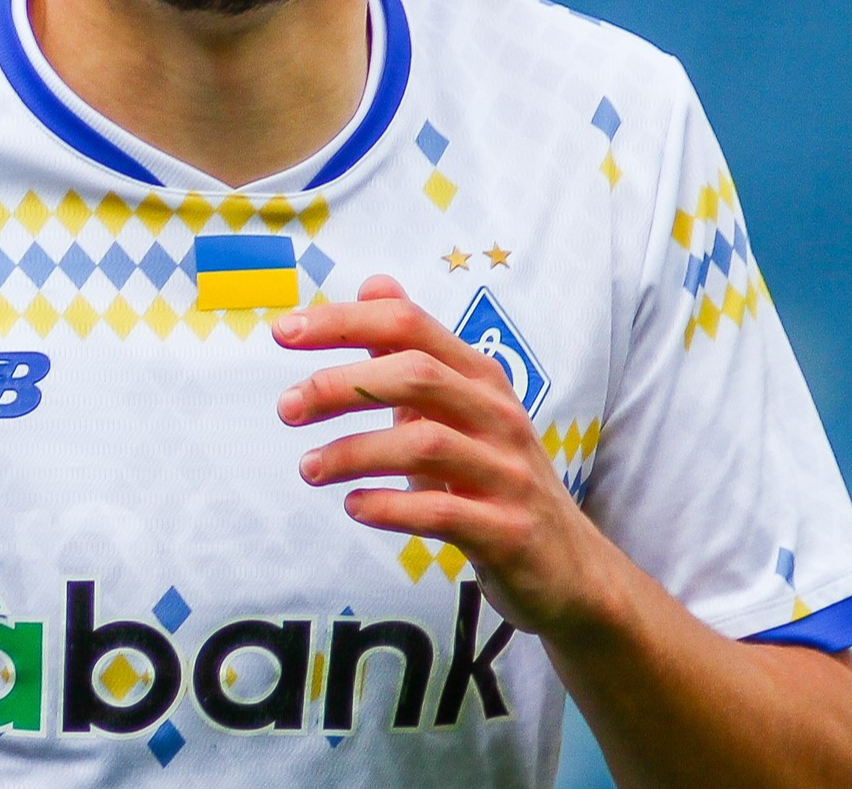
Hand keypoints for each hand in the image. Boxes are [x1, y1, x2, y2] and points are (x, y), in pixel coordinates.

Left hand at [273, 275, 619, 636]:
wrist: (568, 566)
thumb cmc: (495, 479)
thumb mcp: (457, 409)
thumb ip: (413, 353)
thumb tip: (372, 285)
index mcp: (480, 377)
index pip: (409, 325)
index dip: (344, 322)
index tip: (283, 332)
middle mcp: (497, 415)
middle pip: (415, 374)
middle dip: (340, 385)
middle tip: (287, 408)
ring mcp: (506, 472)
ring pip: (424, 443)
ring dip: (353, 451)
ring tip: (308, 468)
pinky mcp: (508, 530)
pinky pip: (441, 511)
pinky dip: (389, 506)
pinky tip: (354, 506)